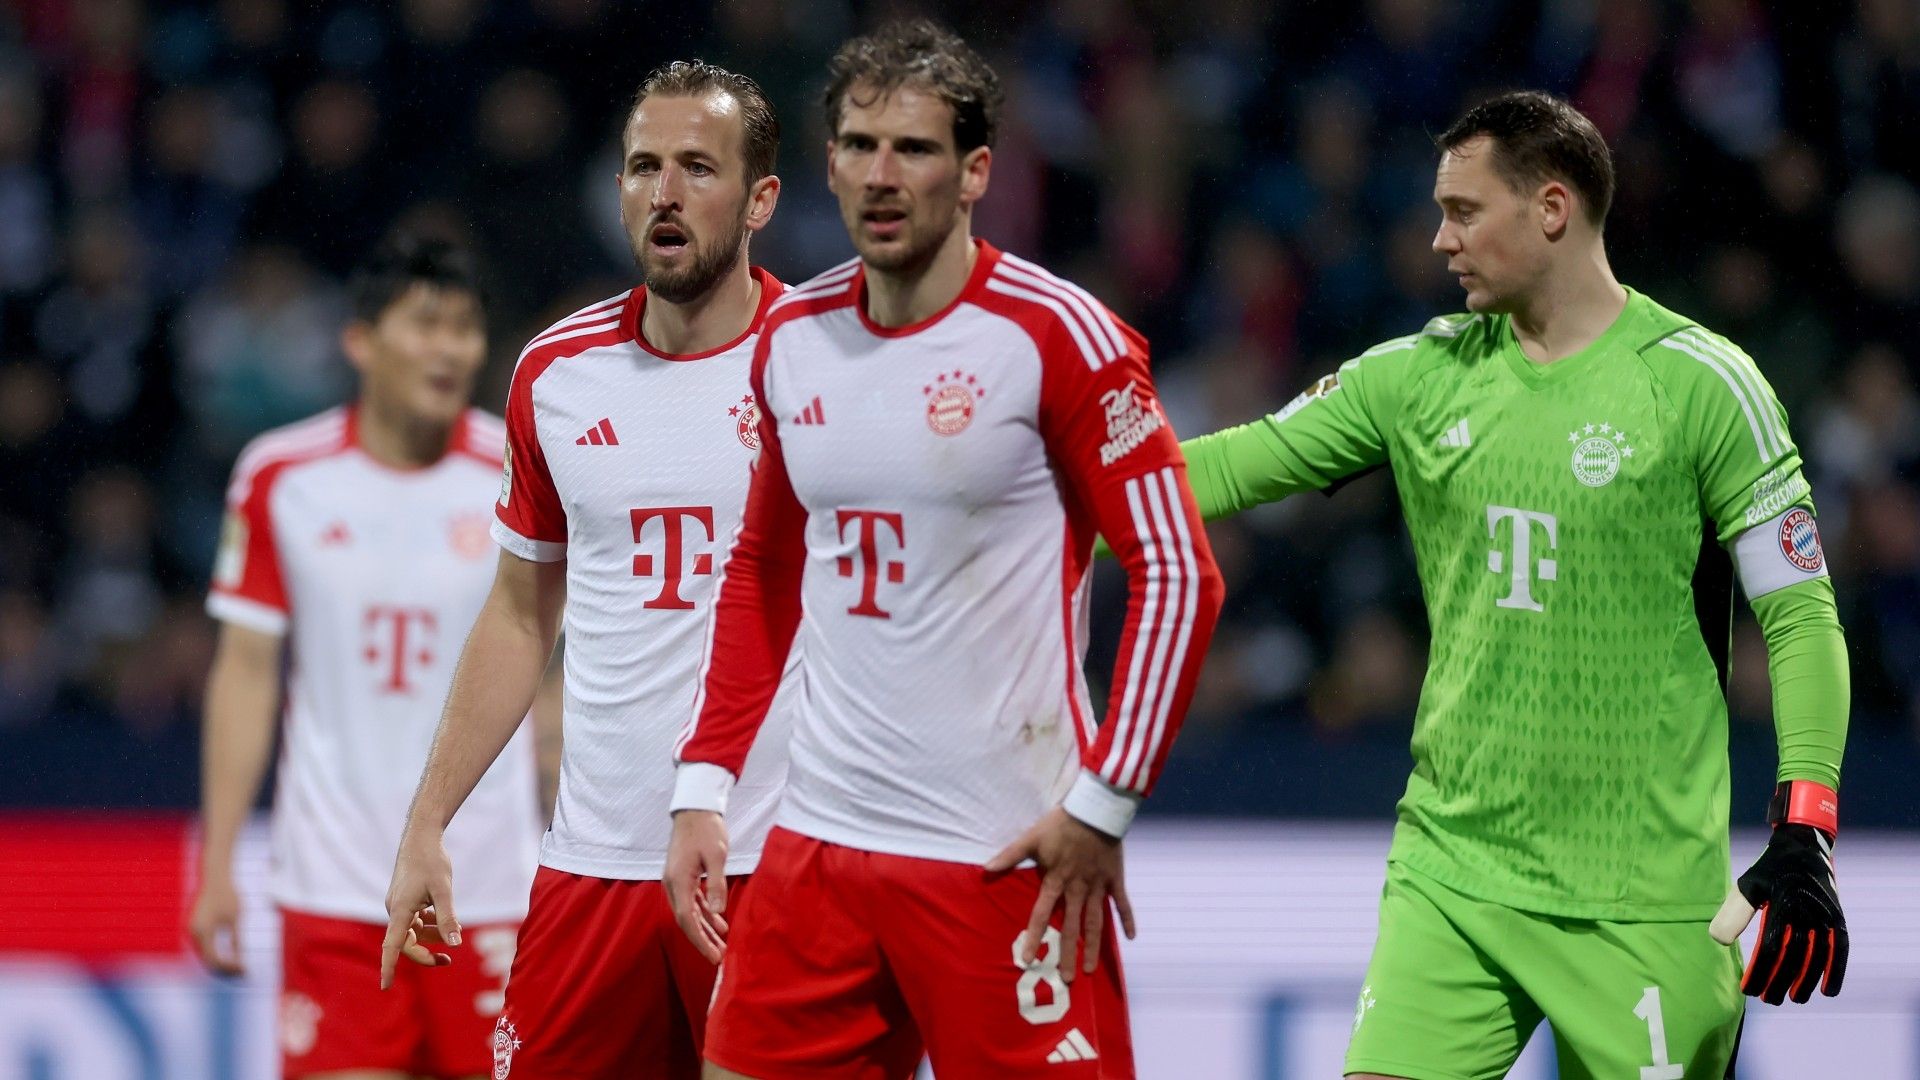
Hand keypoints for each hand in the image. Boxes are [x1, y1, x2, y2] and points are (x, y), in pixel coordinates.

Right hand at [189, 869, 244, 975]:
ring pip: (205, 956)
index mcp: (203, 931)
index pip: (214, 960)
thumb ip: (236, 939)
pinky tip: (231, 958)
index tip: (246, 969)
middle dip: (225, 969)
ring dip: (221, 964)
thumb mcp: (235, 918)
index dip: (230, 968)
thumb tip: (240, 959)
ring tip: (239, 968)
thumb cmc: (227, 894)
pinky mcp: (195, 928)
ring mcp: (192, 931)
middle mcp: (193, 934)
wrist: (215, 877)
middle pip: (207, 961)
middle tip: (244, 973)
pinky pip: (204, 948)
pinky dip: (216, 955)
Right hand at [381, 829, 459, 988]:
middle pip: (407, 943)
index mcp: (400, 911)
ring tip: (454, 935)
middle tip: (448, 961)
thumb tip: (455, 944)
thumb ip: (448, 918)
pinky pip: (415, 919)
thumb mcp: (444, 891)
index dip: (388, 967)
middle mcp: (396, 910)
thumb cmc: (432, 861)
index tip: (385, 987)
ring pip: (413, 931)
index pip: (392, 946)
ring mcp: (400, 904)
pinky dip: (429, 923)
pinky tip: (445, 920)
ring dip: (431, 937)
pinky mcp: (406, 898)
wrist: (422, 837)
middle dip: (426, 954)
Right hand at [664, 810, 730, 963]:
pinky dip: (704, 913)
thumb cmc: (707, 829)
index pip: (686, 920)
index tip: (713, 956)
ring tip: (721, 946)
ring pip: (689, 912)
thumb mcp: (717, 856)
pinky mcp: (683, 876)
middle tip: (719, 958)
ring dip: (704, 929)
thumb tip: (717, 913)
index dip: (699, 941)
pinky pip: (692, 901)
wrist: (695, 808)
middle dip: (702, 940)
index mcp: (678, 881)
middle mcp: (673, 884)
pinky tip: (718, 923)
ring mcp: (676, 880)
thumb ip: (716, 885)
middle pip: (686, 920)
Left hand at [985, 807, 1135, 982]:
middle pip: (1071, 927)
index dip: (1034, 937)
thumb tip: (985, 869)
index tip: (1028, 959)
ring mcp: (1098, 886)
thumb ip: (1010, 855)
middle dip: (1068, 954)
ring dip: (1094, 946)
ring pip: (1096, 922)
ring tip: (1091, 970)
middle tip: (1065, 979)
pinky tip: (1131, 938)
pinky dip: (1127, 919)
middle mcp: (1078, 889)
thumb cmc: (1060, 824)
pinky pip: (1122, 903)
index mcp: (1056, 881)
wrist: (1095, 810)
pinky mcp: (1115, 879)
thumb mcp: (1032, 838)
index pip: (1041, 914)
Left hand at [1710, 782, 1846, 1004]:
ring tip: (1794, 998)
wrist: (1802, 847)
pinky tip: (1828, 991)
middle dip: (1780, 982)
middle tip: (1768, 1000)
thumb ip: (1733, 912)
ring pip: (1817, 957)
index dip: (1760, 972)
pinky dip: (1836, 970)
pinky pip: (1840, 949)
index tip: (1748, 990)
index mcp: (1782, 905)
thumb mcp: (1746, 885)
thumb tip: (1717, 940)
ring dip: (1806, 981)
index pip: (1770, 948)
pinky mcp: (1837, 918)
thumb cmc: (1768, 870)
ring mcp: (1824, 916)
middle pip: (1794, 957)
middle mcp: (1806, 912)